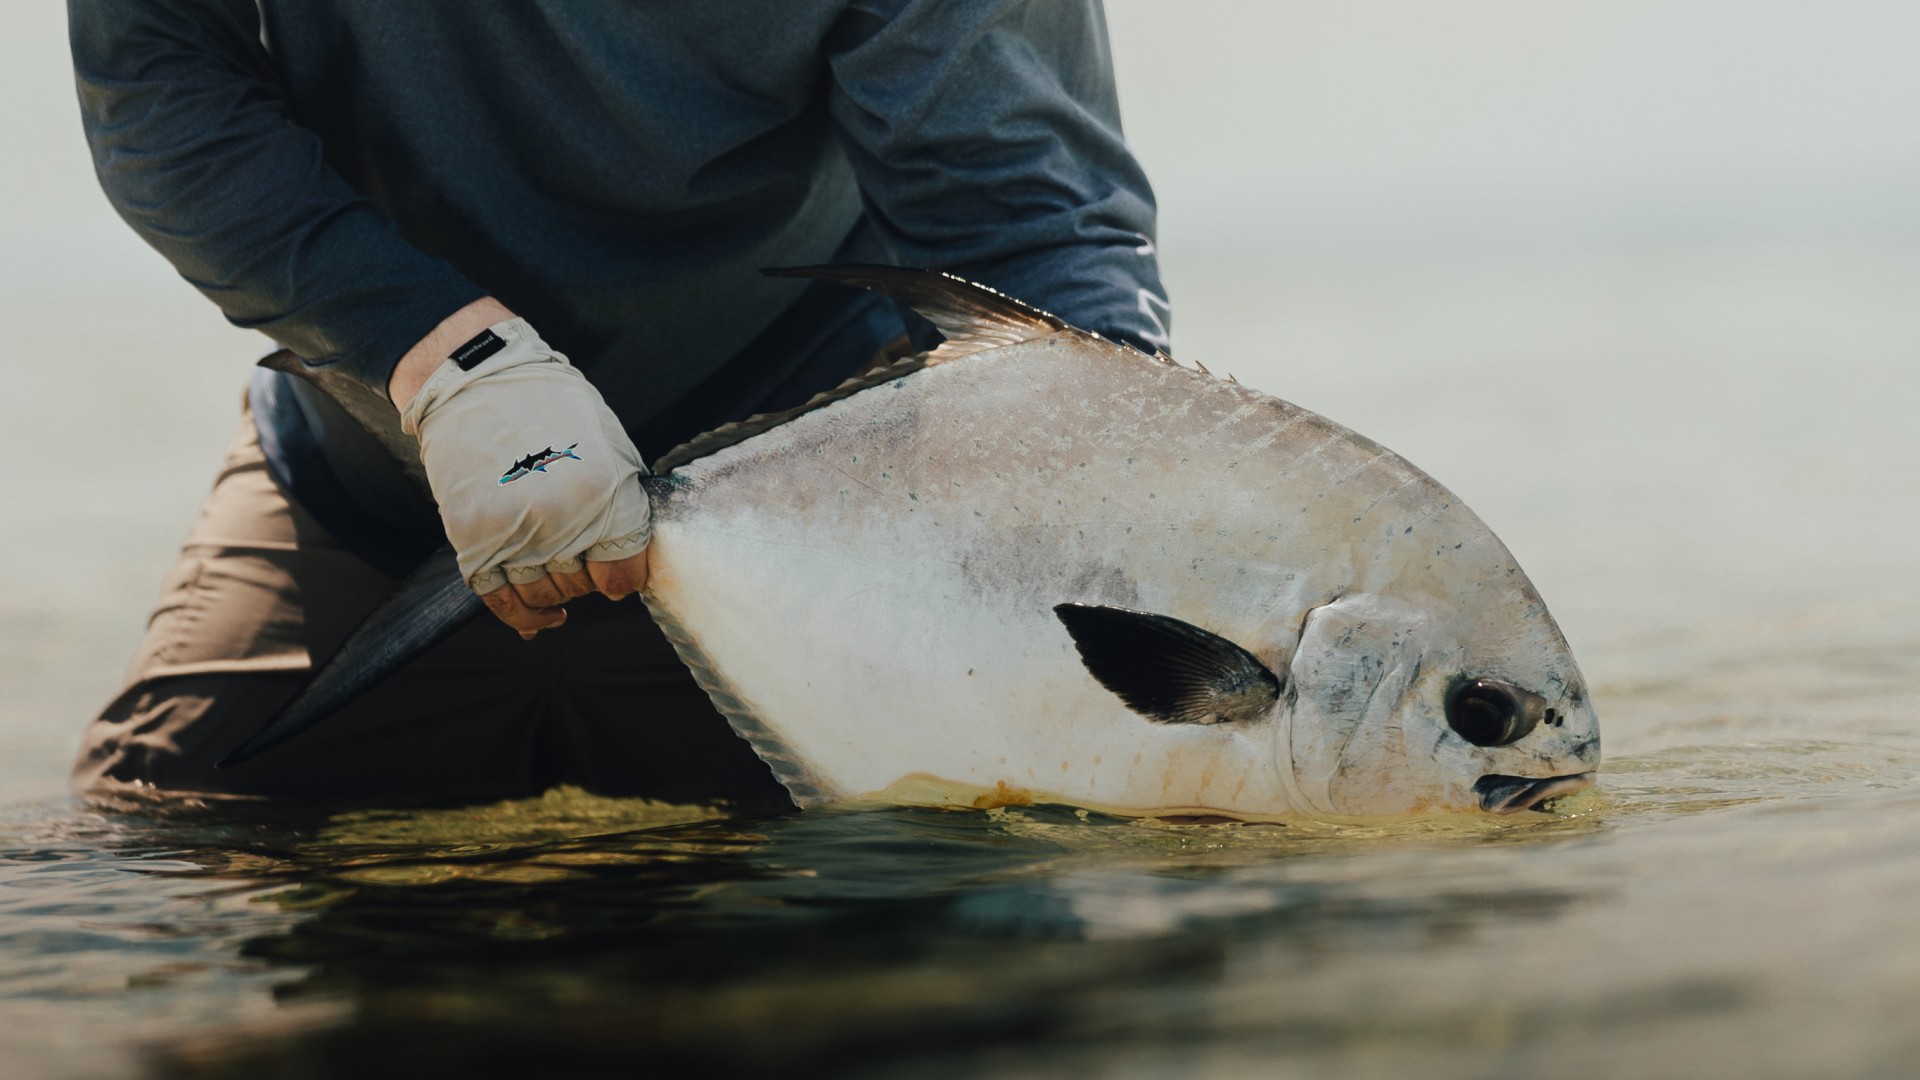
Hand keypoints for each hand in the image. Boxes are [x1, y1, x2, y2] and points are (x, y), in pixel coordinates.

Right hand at [394, 300, 651, 637]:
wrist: (476, 379)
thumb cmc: (553, 407)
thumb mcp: (610, 445)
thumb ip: (625, 502)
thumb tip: (633, 558)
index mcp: (604, 496)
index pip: (625, 572)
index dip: (626, 574)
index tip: (621, 568)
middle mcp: (561, 522)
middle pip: (585, 586)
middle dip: (589, 576)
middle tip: (582, 549)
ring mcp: (514, 534)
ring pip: (545, 596)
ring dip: (557, 592)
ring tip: (559, 570)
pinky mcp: (473, 540)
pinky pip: (501, 601)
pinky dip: (523, 618)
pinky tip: (542, 617)